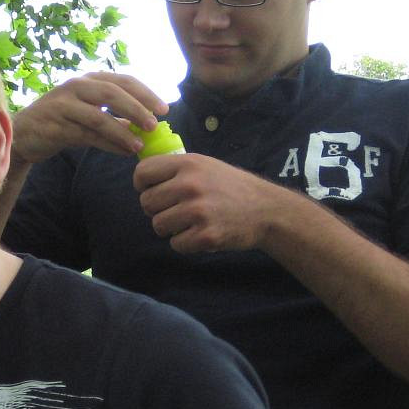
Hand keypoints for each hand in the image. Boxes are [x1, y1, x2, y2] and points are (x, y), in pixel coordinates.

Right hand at [11, 72, 169, 164]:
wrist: (23, 134)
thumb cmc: (61, 121)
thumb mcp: (89, 113)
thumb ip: (114, 116)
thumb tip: (144, 126)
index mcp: (89, 79)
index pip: (122, 80)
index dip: (145, 93)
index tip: (164, 108)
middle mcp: (76, 87)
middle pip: (112, 92)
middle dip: (137, 108)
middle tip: (155, 125)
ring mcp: (64, 105)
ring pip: (99, 116)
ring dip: (123, 131)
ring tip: (140, 145)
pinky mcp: (56, 126)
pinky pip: (87, 135)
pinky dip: (108, 144)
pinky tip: (123, 152)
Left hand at [134, 153, 289, 254]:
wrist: (266, 210)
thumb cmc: (231, 187)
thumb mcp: (205, 166)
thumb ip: (176, 170)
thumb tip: (142, 176)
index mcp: (188, 164)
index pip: (142, 172)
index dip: (143, 185)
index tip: (153, 191)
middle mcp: (190, 185)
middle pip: (146, 203)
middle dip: (157, 210)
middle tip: (177, 211)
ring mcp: (198, 211)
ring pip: (158, 225)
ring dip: (171, 228)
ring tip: (191, 222)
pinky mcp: (206, 235)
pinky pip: (176, 244)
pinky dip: (186, 243)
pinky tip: (201, 233)